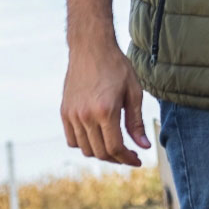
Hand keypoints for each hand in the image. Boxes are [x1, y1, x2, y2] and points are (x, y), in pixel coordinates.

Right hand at [61, 43, 150, 166]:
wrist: (91, 47)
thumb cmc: (116, 66)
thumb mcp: (133, 91)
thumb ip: (136, 122)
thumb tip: (143, 146)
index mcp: (105, 110)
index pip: (115, 148)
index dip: (127, 158)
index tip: (137, 160)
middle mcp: (86, 116)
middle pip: (100, 152)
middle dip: (117, 158)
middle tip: (129, 154)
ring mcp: (72, 115)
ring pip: (86, 149)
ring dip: (101, 152)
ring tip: (115, 145)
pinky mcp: (64, 112)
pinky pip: (73, 139)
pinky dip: (85, 144)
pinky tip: (97, 136)